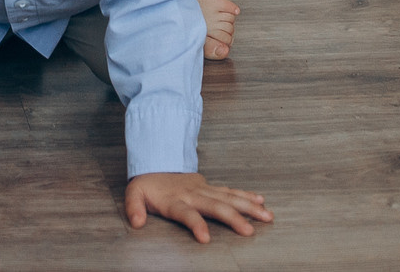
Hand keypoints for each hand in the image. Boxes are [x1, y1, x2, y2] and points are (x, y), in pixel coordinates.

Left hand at [124, 172, 272, 242]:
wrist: (156, 161)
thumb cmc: (147, 183)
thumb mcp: (134, 194)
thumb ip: (134, 208)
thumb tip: (136, 223)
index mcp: (174, 200)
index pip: (186, 213)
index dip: (195, 224)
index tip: (205, 238)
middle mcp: (192, 194)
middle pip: (215, 206)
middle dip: (232, 218)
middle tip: (248, 231)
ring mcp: (203, 189)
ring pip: (229, 198)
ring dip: (248, 207)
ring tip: (266, 216)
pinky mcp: (210, 186)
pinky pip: (230, 191)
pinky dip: (246, 195)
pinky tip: (260, 201)